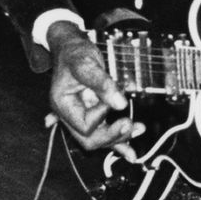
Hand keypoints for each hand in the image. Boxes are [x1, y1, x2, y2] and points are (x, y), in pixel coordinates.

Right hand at [47, 28, 139, 151]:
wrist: (72, 47)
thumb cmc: (75, 53)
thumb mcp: (86, 64)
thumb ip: (101, 83)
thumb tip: (119, 104)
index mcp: (62, 104)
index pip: (84, 125)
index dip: (101, 115)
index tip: (112, 98)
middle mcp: (70, 114)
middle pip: (89, 139)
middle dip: (112, 136)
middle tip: (131, 124)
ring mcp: (81, 115)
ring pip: (98, 139)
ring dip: (119, 138)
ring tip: (138, 129)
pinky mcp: (93, 113)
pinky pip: (104, 133)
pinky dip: (117, 142)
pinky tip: (130, 152)